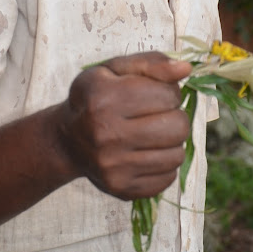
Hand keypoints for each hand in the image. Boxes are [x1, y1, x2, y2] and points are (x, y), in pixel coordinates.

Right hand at [58, 51, 191, 199]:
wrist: (66, 140)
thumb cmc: (95, 97)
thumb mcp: (114, 69)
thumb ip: (151, 63)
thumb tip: (186, 69)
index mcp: (104, 98)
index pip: (168, 95)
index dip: (169, 92)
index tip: (157, 94)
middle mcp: (106, 133)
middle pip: (177, 127)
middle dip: (175, 117)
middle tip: (160, 115)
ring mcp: (113, 165)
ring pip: (176, 155)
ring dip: (172, 142)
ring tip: (154, 134)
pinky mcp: (121, 188)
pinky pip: (167, 178)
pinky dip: (164, 164)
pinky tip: (147, 153)